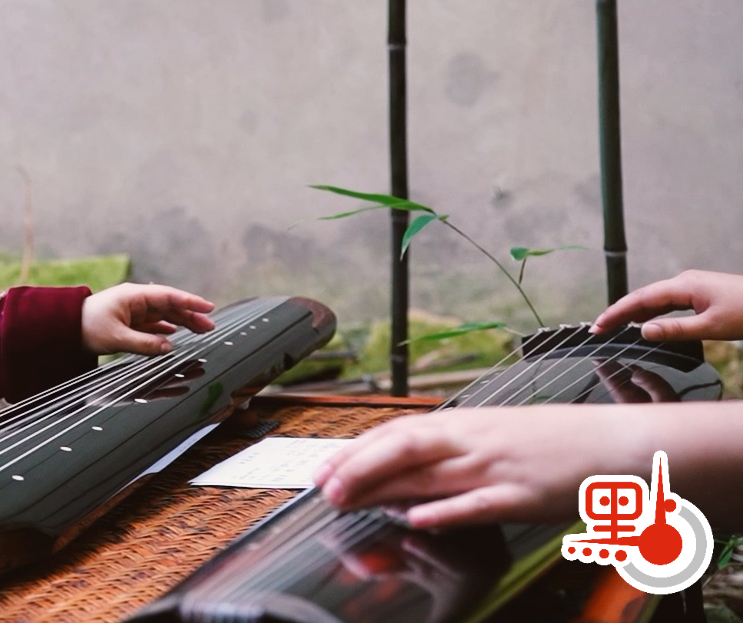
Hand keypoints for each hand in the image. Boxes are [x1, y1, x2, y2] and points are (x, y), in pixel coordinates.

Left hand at [80, 283, 214, 354]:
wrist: (64, 329)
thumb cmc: (87, 327)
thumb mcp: (117, 338)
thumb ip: (145, 343)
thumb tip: (169, 347)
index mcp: (134, 297)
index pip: (168, 297)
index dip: (190, 302)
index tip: (208, 307)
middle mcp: (136, 301)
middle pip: (169, 306)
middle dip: (191, 315)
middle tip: (211, 326)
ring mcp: (133, 311)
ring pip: (164, 316)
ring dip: (182, 322)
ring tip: (201, 331)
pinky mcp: (129, 322)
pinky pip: (153, 324)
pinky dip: (166, 329)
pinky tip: (175, 335)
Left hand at [311, 406, 647, 527]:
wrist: (620, 442)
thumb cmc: (561, 442)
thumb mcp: (499, 435)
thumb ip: (457, 451)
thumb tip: (415, 470)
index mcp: (467, 425)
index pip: (398, 432)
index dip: (357, 449)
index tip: (325, 466)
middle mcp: (475, 440)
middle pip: (402, 447)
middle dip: (357, 466)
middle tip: (323, 487)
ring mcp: (497, 467)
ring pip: (429, 473)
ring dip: (382, 487)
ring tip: (347, 499)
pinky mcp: (523, 495)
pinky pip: (478, 502)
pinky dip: (446, 511)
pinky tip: (418, 519)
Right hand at [592, 269, 742, 342]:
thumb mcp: (712, 327)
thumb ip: (676, 330)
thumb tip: (644, 331)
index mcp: (684, 285)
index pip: (641, 299)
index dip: (616, 312)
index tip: (598, 325)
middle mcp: (685, 281)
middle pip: (643, 296)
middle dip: (619, 312)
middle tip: (599, 328)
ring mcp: (692, 286)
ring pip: (655, 299)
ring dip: (634, 312)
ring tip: (615, 326)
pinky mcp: (700, 293)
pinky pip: (668, 301)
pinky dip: (652, 312)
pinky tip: (646, 321)